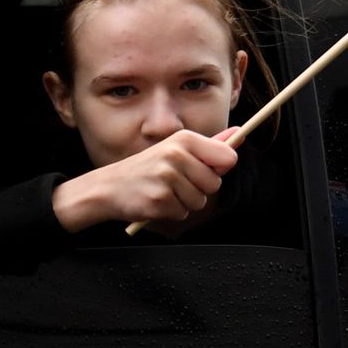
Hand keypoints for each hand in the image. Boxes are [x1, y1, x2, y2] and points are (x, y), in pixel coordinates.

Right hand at [52, 129, 239, 232]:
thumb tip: (239, 134)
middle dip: (199, 189)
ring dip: (185, 202)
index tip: (206, 169)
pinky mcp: (159, 200)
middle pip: (215, 184)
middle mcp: (176, 155)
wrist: (109, 187)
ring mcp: (167, 178)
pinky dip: (171, 212)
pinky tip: (155, 201)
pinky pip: (182, 213)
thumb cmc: (148, 168)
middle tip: (176, 182)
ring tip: (164, 191)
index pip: (228, 158)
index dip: (220, 169)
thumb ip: (211, 144)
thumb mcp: (177, 149)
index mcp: (185, 139)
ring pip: (200, 201)